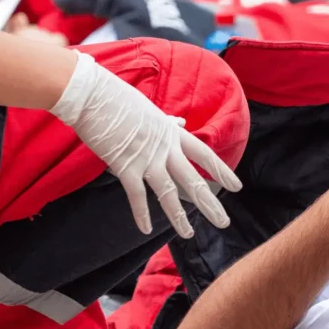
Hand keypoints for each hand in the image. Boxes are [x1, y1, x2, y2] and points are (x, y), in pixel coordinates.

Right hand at [50, 52, 241, 238]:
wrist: (91, 94)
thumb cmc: (116, 98)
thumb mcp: (150, 109)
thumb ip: (166, 123)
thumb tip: (180, 123)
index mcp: (172, 133)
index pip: (204, 155)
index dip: (222, 172)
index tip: (237, 187)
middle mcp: (165, 148)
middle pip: (192, 180)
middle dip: (210, 203)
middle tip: (224, 222)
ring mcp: (146, 158)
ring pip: (168, 193)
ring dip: (179, 217)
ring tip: (189, 234)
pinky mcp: (125, 166)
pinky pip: (137, 196)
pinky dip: (141, 214)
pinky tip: (147, 229)